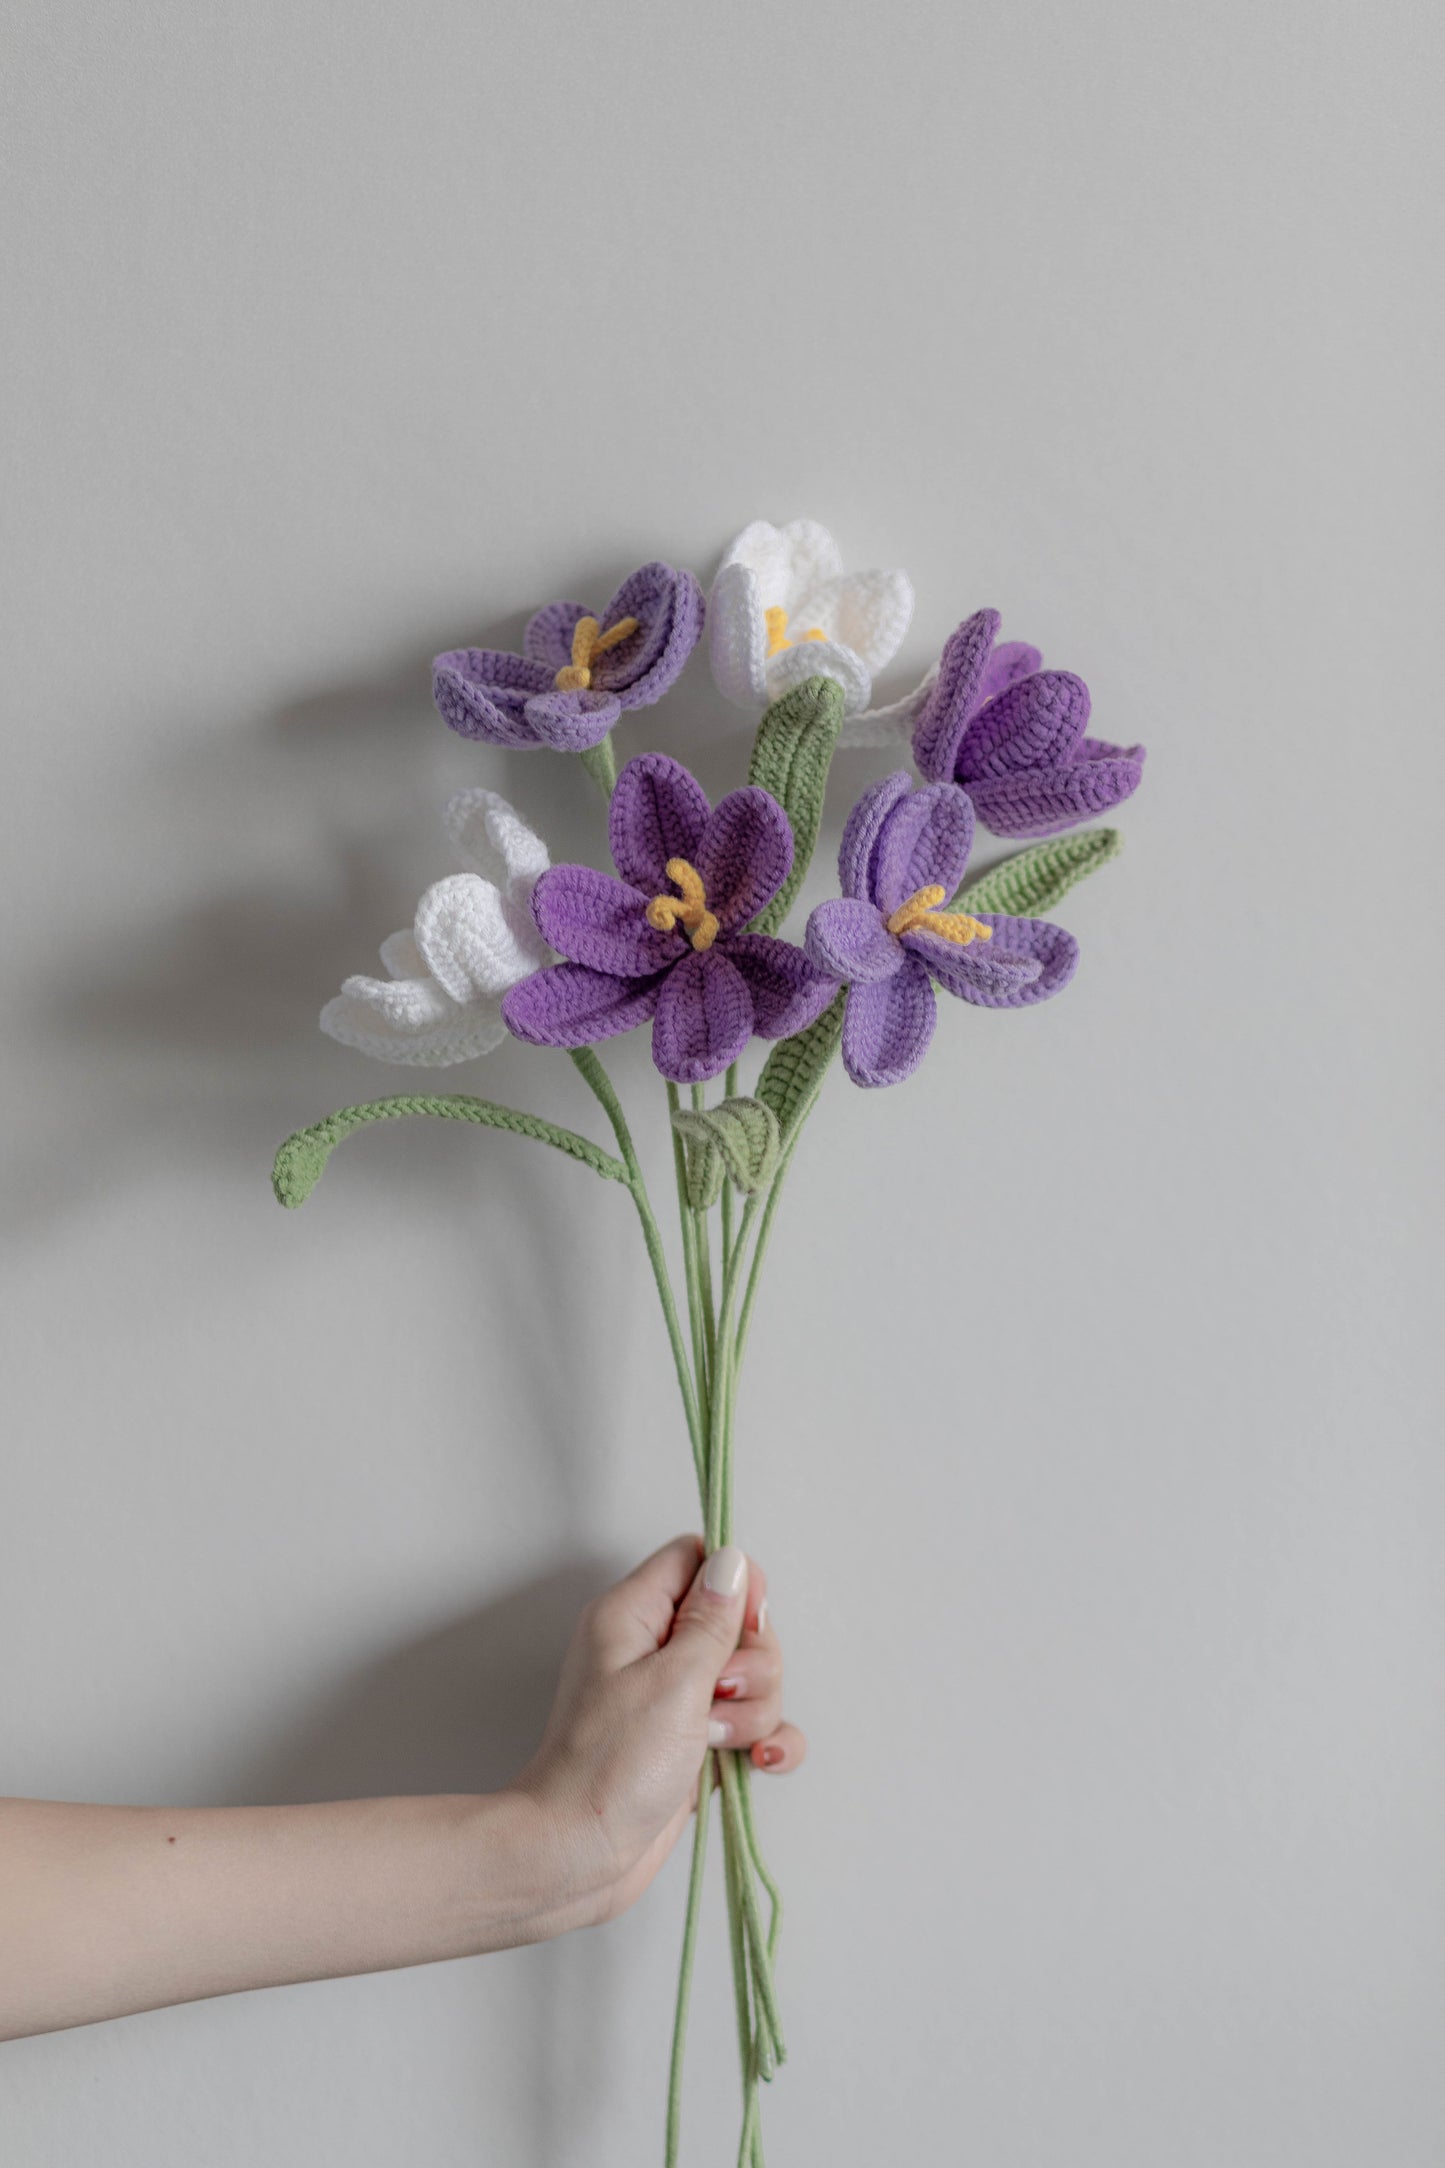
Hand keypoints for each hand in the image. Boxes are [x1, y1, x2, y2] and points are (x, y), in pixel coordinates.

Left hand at [514, 1535, 804, 1927]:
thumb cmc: (609, 1766)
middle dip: (752, 1662)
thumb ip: (712, 1620)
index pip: (697, 1559)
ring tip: (716, 1742)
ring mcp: (677, 1699)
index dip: (733, 1584)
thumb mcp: (672, 1681)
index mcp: (634, 1614)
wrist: (577, 1857)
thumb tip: (733, 1560)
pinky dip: (767, 1741)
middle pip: (737, 1620)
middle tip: (718, 1697)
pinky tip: (762, 1763)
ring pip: (752, 1677)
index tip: (741, 1627)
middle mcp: (655, 1649)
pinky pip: (755, 1725)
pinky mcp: (696, 1743)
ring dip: (756, 1710)